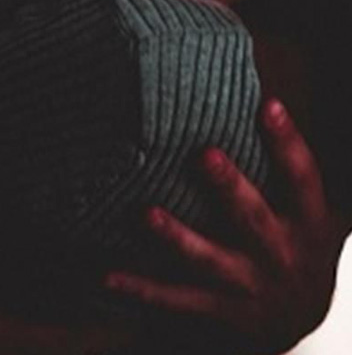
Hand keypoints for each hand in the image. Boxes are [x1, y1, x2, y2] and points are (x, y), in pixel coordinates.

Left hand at [104, 99, 348, 354]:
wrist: (301, 320)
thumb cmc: (302, 245)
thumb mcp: (317, 211)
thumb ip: (295, 170)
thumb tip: (272, 105)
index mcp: (310, 222)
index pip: (302, 177)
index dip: (287, 142)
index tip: (267, 105)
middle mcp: (282, 253)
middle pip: (253, 217)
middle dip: (229, 187)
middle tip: (205, 154)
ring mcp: (251, 284)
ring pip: (209, 259)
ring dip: (177, 237)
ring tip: (147, 214)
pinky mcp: (223, 308)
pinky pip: (178, 298)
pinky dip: (143, 289)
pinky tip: (108, 276)